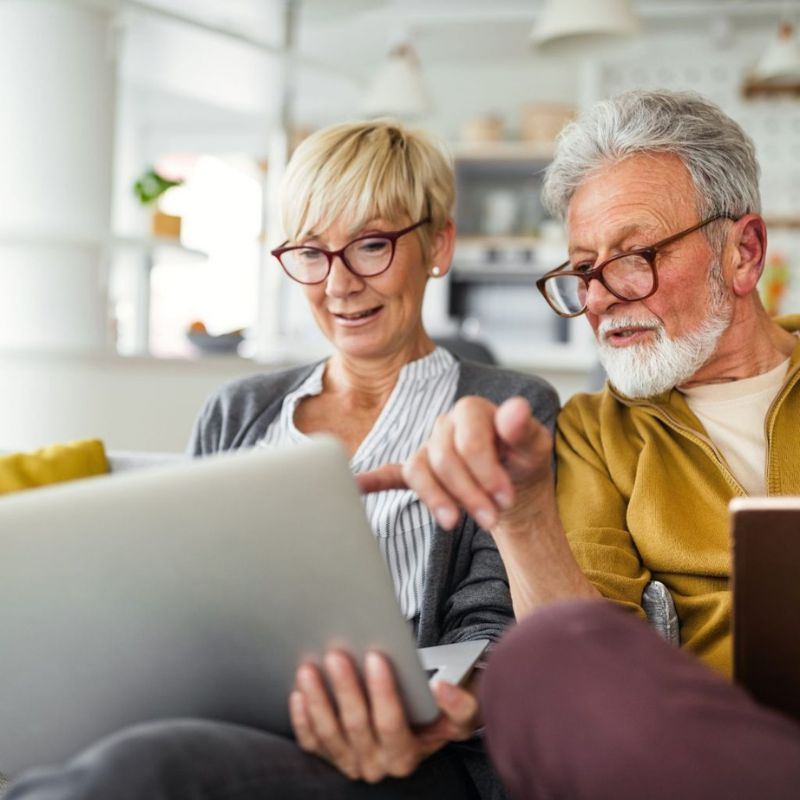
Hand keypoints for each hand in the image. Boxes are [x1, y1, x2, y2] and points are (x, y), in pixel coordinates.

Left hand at [289, 650, 477, 782]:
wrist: (424, 725)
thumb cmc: (442, 713)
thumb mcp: (466, 711)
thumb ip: (461, 704)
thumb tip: (441, 689)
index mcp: (407, 755)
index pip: (391, 723)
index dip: (382, 690)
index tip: (375, 656)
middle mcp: (377, 765)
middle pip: (356, 725)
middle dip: (345, 688)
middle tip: (336, 655)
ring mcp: (350, 762)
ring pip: (329, 734)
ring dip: (317, 700)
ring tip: (309, 668)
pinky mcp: (330, 754)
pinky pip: (311, 741)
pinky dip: (302, 718)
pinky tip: (298, 692)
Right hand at [357, 396, 553, 538]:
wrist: (515, 484)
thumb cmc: (524, 460)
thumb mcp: (535, 447)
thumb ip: (524, 429)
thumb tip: (516, 408)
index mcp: (472, 411)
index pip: (468, 440)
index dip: (486, 471)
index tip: (504, 498)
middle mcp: (445, 426)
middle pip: (444, 459)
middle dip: (468, 493)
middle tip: (491, 519)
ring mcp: (428, 448)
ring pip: (419, 471)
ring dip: (436, 499)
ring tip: (454, 522)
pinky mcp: (419, 472)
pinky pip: (391, 474)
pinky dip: (374, 481)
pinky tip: (358, 486)